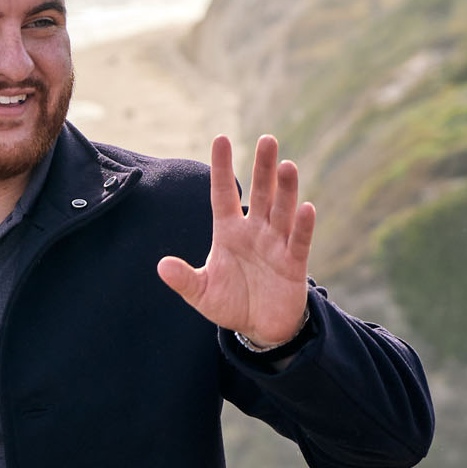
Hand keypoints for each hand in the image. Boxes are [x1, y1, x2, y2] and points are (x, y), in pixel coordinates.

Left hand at [157, 134, 313, 346]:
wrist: (259, 328)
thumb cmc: (230, 303)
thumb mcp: (201, 292)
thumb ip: (183, 279)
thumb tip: (161, 266)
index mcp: (228, 232)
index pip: (223, 194)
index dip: (222, 168)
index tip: (221, 139)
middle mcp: (254, 232)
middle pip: (260, 194)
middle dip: (262, 168)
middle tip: (267, 139)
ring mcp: (276, 245)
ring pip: (281, 211)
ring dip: (285, 189)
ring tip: (286, 165)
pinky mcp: (294, 264)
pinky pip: (299, 241)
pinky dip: (302, 226)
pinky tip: (305, 207)